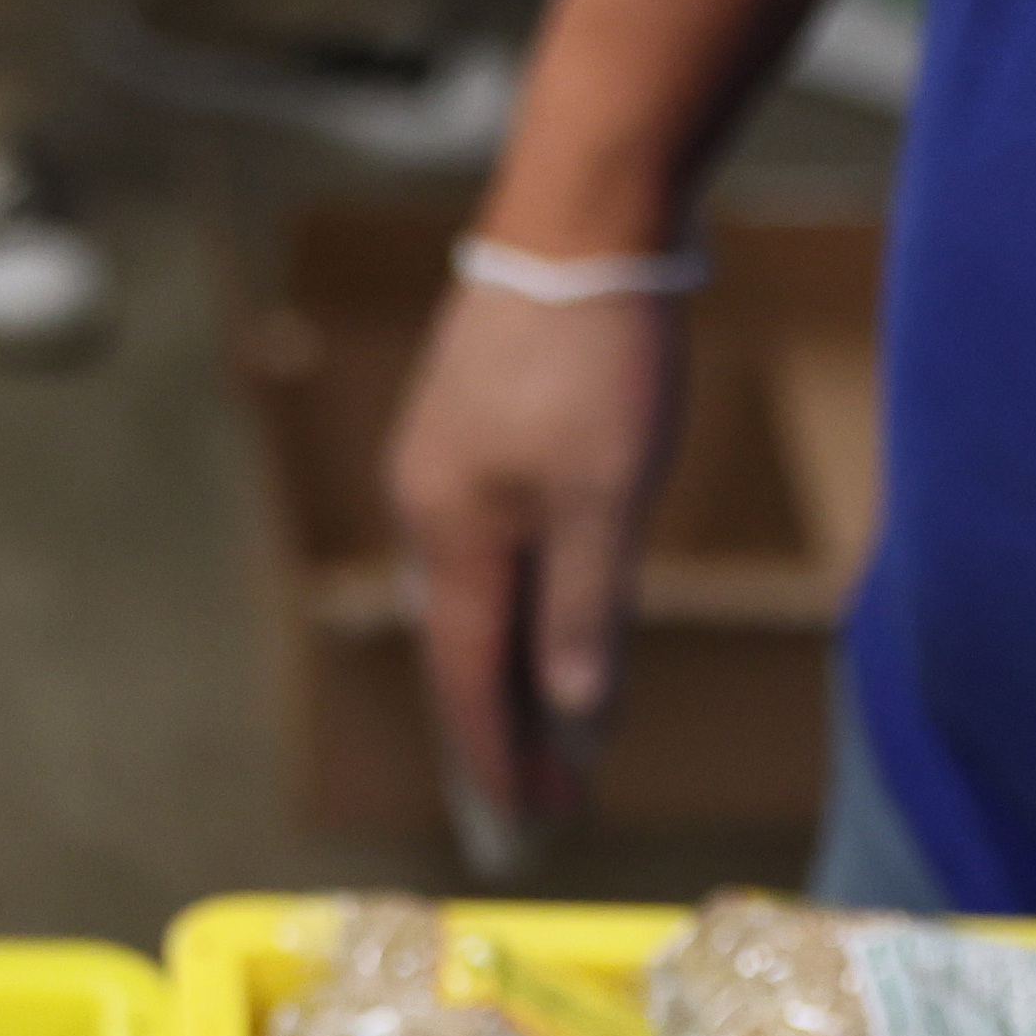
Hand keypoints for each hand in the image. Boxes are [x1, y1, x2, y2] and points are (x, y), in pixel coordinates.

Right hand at [385, 273, 689, 824]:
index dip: (500, 758)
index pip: (467, 679)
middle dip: (499, 728)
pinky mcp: (467, 422)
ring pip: (470, 594)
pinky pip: (482, 543)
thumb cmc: (599, 356)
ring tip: (543, 729)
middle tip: (539, 802)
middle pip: (459, 645)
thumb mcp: (609, 499)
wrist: (584, 212)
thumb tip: (572, 717)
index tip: (535, 822)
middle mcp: (426, 505)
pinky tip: (543, 615)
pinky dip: (511, 601)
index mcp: (452, 534)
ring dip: (505, 666)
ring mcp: (441, 460)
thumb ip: (585, 613)